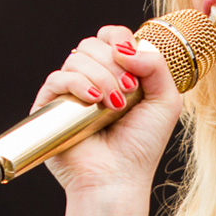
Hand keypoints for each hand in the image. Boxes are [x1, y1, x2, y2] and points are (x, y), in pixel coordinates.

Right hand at [31, 24, 183, 215]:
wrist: (118, 178)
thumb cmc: (142, 146)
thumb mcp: (165, 101)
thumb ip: (157, 65)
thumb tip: (126, 47)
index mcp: (118, 74)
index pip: (112, 37)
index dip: (121, 41)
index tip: (134, 65)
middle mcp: (92, 80)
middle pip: (93, 44)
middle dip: (114, 63)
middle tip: (128, 92)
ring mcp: (70, 93)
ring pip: (76, 58)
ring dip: (100, 76)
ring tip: (113, 105)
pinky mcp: (50, 107)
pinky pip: (57, 78)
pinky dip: (77, 83)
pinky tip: (93, 101)